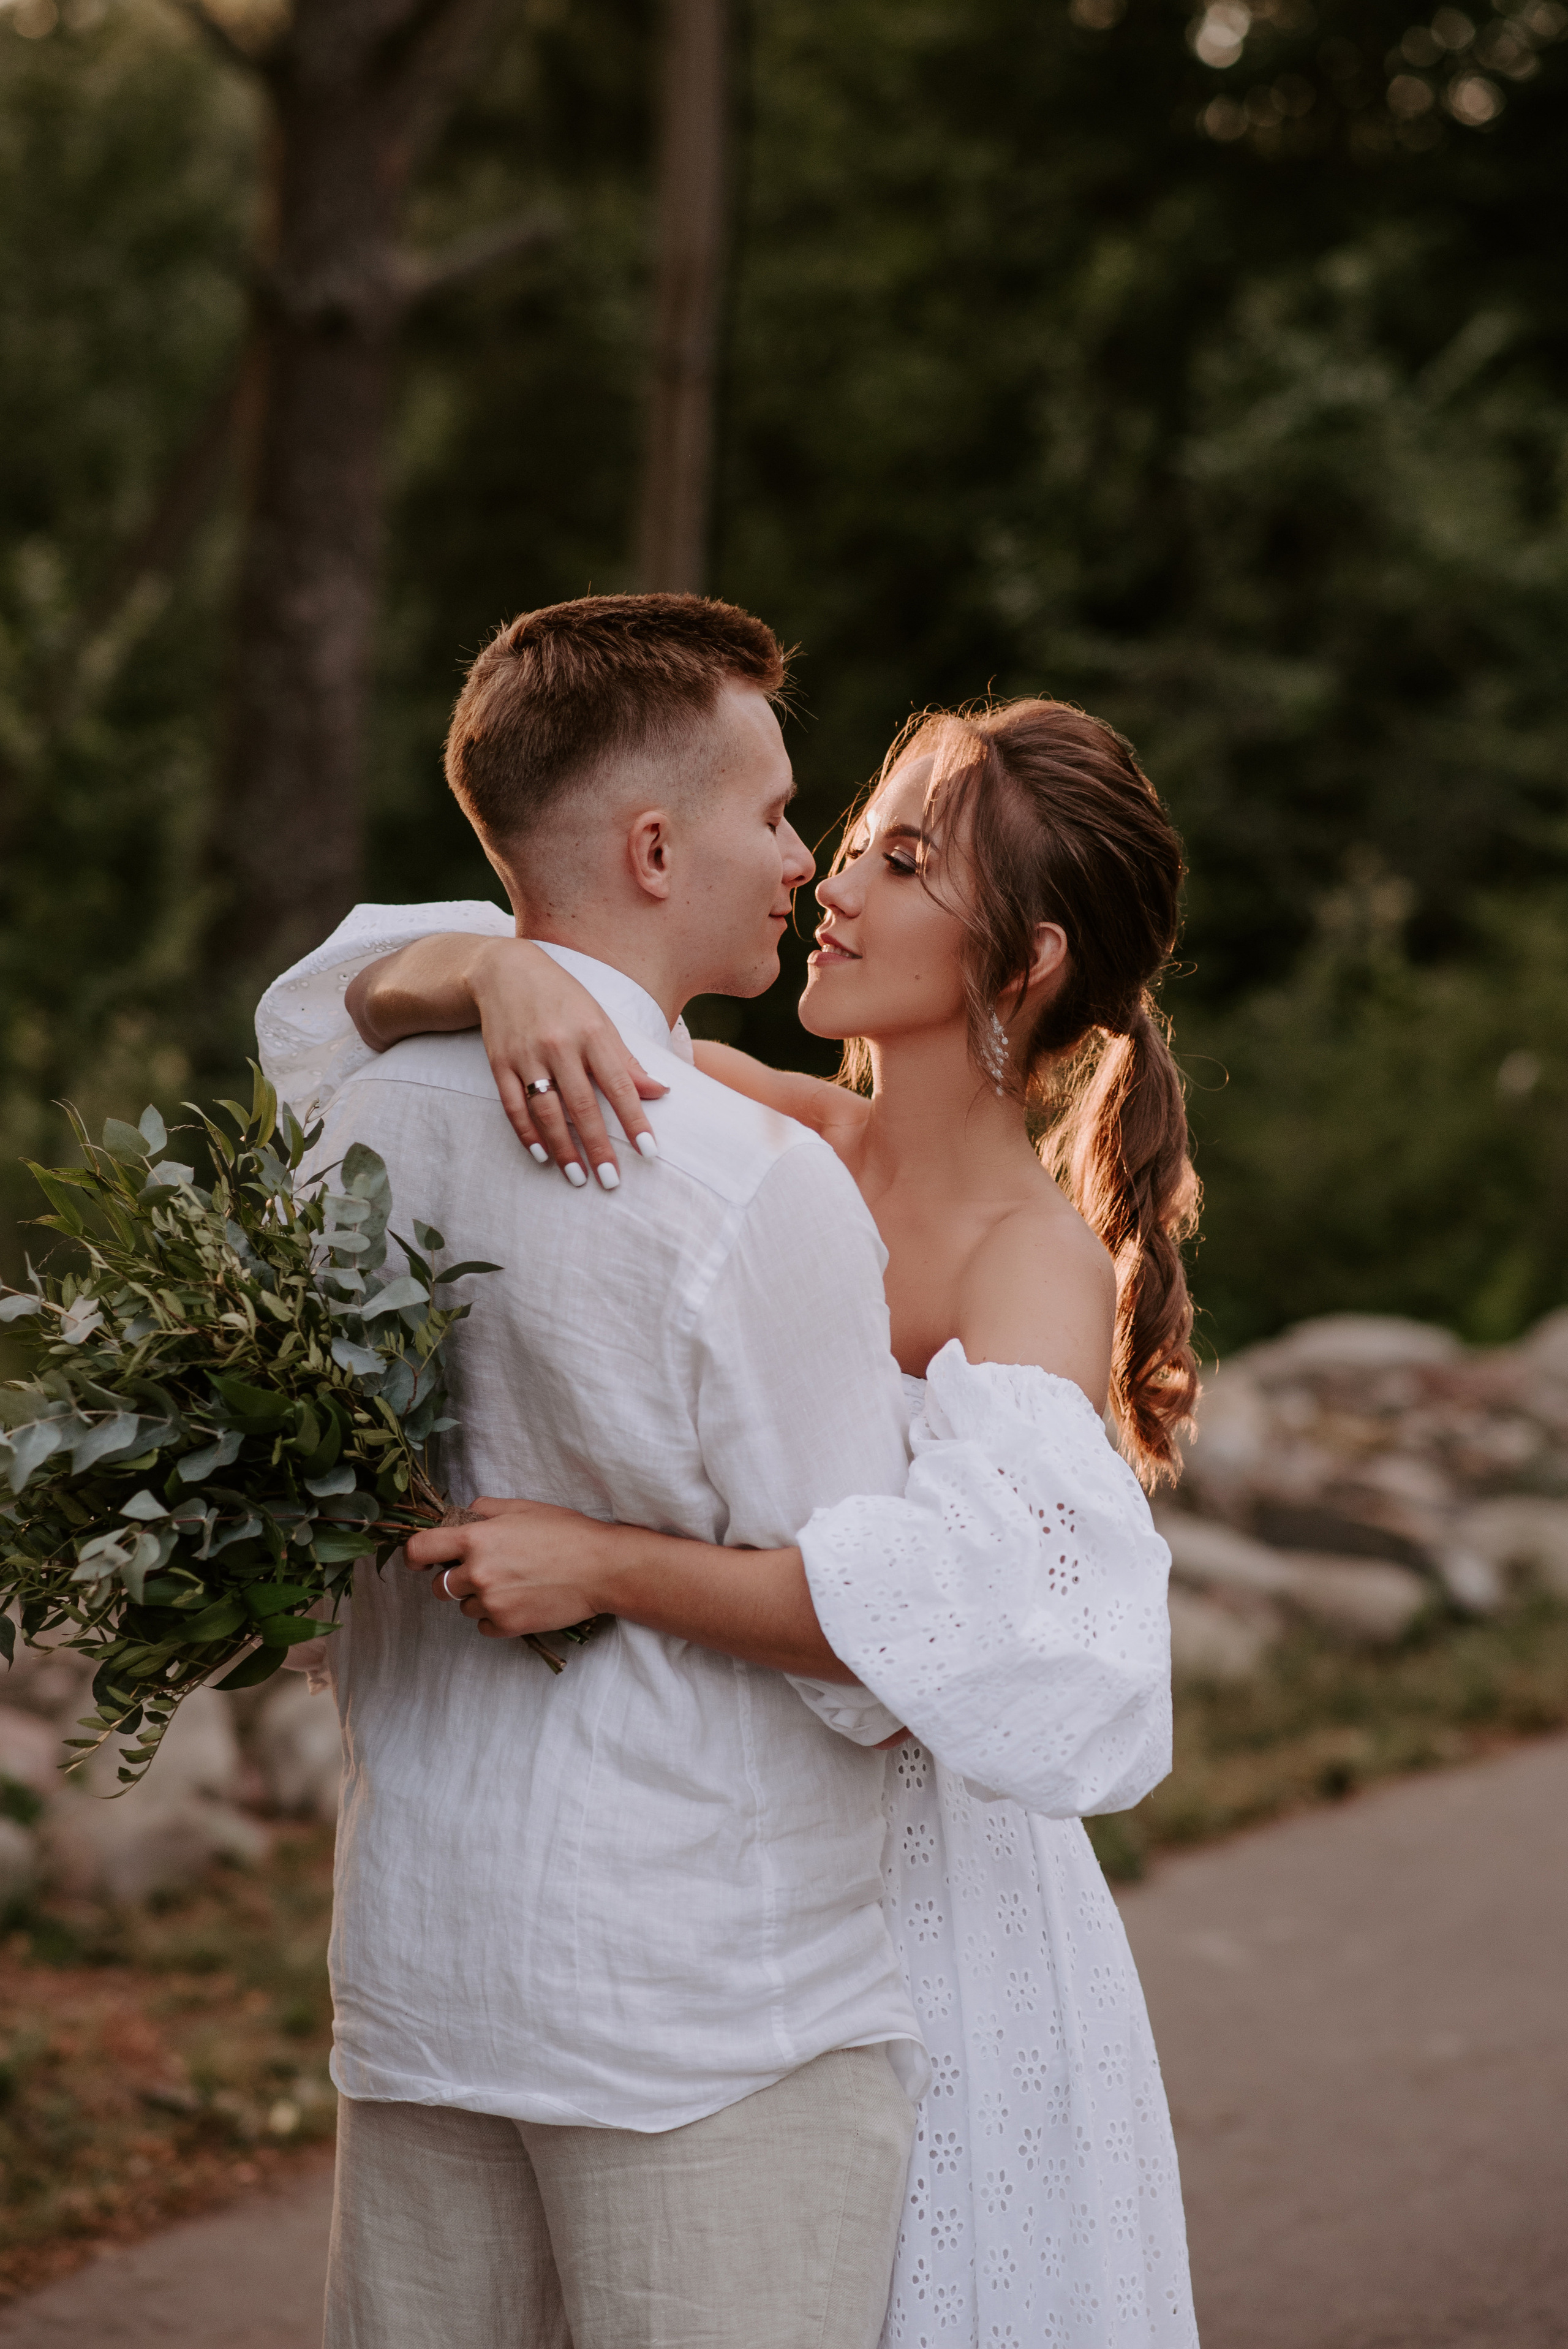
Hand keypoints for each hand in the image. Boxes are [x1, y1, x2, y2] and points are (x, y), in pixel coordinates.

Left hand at [405, 1495, 616, 1638]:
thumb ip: (485, 1511)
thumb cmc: (566, 1533)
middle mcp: (477, 1573)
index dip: (414, 1556)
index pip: (420, 1550)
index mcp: (476, 1540)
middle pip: (439, 1586)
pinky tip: (519, 1601)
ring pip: (463, 1607)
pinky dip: (495, 1618)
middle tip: (485, 1570)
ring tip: (512, 1584)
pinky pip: (483, 1627)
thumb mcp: (523, 1508)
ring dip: (478, 1598)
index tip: (420, 1561)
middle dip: (455, 1579)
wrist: (601, 1568)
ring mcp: (492, 1603)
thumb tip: (464, 1517)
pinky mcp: (507, 1626)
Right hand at [470, 939, 667, 1189]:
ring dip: (564, 1148)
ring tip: (578, 1177)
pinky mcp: (500, 1063)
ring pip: (547, 1111)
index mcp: (592, 1032)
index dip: (634, 1120)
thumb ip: (626, 1060)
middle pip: (583, 1105)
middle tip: (611, 1181)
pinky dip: (527, 1133)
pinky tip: (542, 1155)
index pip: (619, 1085)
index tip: (648, 1152)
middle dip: (598, 1146)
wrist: (505, 970)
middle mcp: (559, 1045)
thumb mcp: (600, 1021)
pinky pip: (514, 1106)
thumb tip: (660, 1091)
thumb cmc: (563, 998)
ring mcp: (527, 1056)